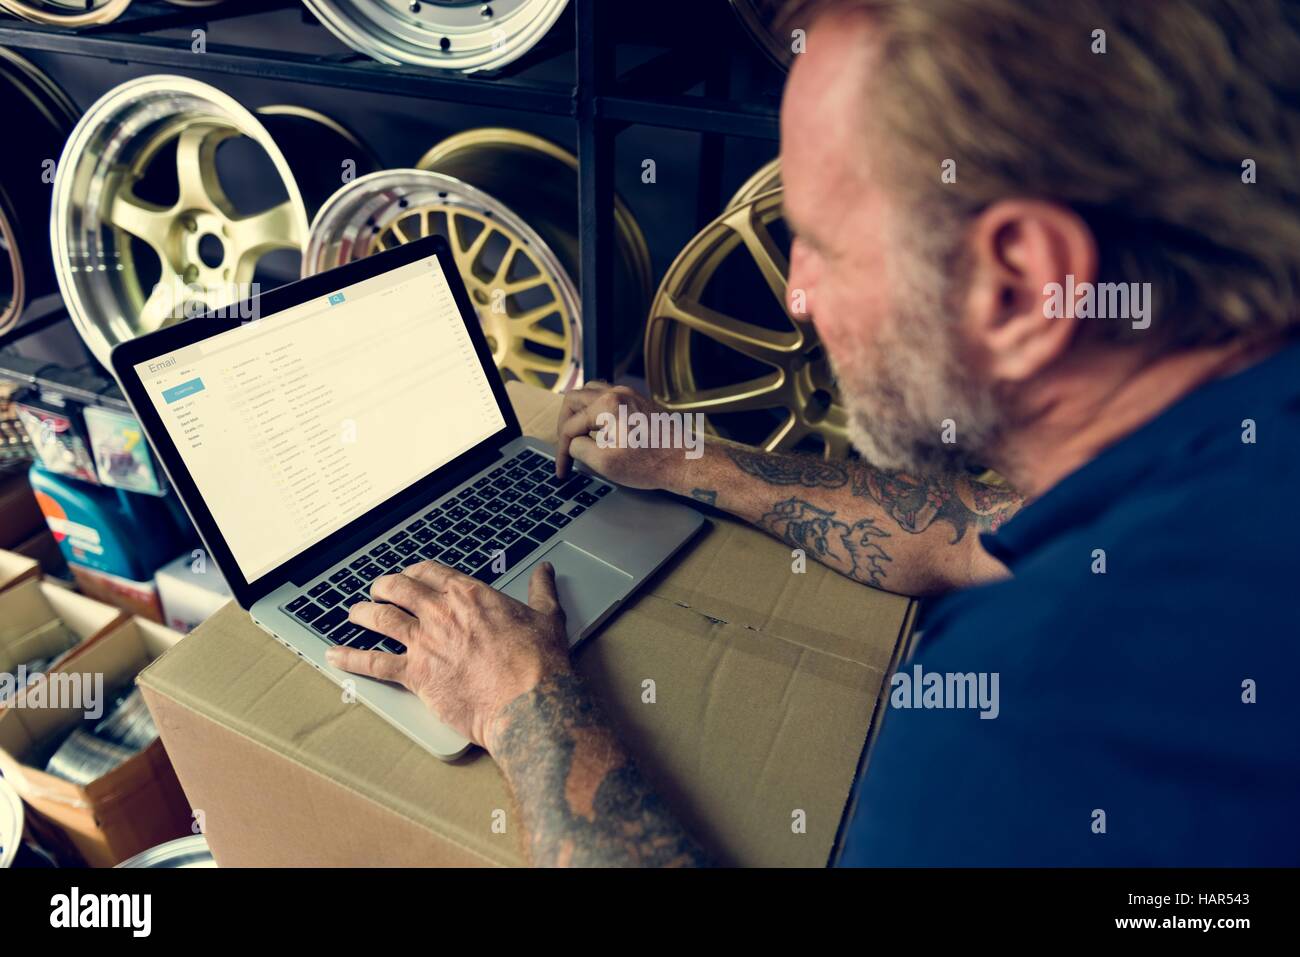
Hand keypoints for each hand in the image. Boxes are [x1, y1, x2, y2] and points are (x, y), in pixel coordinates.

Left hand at [325, 560, 570, 753]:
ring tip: (353, 612)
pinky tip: (335, 656)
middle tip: (377, 589)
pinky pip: (373, 664)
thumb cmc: (538, 662)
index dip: (416, 572)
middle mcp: (440, 612)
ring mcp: (424, 642)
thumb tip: (545, 572)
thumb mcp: (547, 617)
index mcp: (469, 594)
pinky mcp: (415, 674)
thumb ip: (541, 591)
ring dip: (363, 613)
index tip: (411, 576)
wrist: (528, 701)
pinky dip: (350, 659)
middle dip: (384, 586)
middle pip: (399, 589)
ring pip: (380, 618)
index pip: (432, 572)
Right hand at [554, 381, 682, 489]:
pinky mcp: (638, 401)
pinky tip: (597, 429)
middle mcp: (617, 393)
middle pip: (574, 400)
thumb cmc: (652, 463)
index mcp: (607, 405)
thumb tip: (574, 443)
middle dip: (565, 425)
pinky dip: (595, 410)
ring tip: (577, 434)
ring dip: (579, 412)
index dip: (562, 450)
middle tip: (565, 446)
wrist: (685, 461)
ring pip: (590, 392)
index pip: (571, 426)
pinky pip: (607, 396)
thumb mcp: (605, 463)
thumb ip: (580, 448)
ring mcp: (629, 395)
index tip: (563, 469)